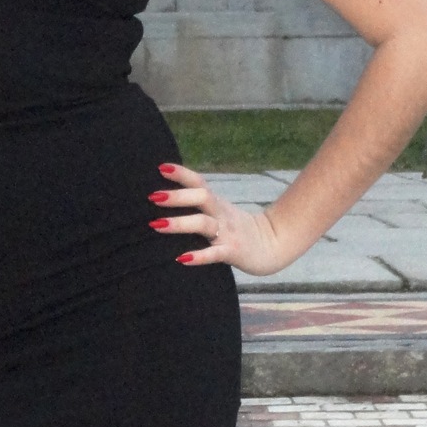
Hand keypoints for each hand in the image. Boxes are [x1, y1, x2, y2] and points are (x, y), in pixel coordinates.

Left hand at [146, 162, 312, 278]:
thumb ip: (199, 204)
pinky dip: (199, 256)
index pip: (199, 183)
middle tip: (153, 197)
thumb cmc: (237, 228)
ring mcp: (227, 232)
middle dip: (177, 196)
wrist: (273, 245)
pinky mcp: (233, 252)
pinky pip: (215, 253)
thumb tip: (166, 198)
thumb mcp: (219, 211)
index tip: (161, 167)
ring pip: (203, 224)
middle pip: (202, 198)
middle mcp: (221, 214)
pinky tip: (182, 259)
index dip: (182, 174)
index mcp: (217, 203)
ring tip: (156, 225)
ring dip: (180, 223)